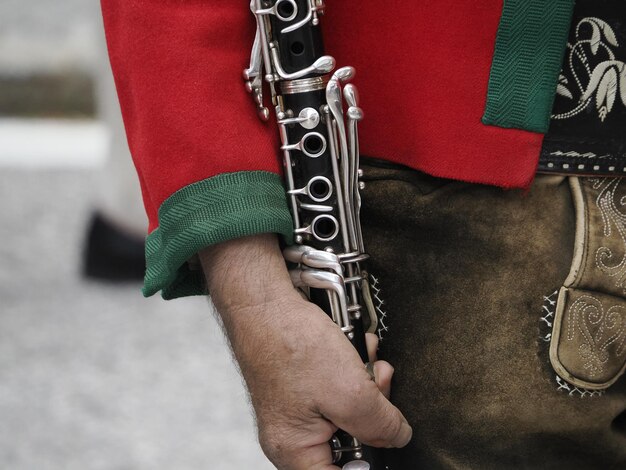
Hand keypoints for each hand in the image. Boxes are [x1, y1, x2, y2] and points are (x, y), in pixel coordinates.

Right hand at [201, 234, 411, 469]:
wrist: (264, 301)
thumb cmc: (291, 344)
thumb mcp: (349, 392)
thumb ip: (380, 425)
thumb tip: (399, 438)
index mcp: (296, 452)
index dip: (369, 465)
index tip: (386, 441)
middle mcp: (295, 436)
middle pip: (351, 445)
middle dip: (375, 415)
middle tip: (381, 386)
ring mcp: (300, 411)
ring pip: (350, 414)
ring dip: (368, 388)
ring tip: (369, 362)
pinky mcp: (306, 388)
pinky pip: (340, 391)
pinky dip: (355, 374)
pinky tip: (358, 352)